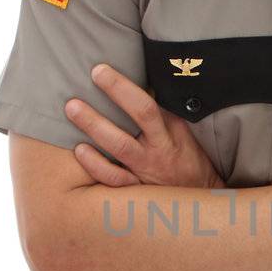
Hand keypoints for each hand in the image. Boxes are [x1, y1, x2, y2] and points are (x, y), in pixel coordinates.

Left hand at [64, 63, 226, 188]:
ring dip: (93, 126)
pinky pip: (113, 178)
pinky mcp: (135, 191)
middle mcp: (157, 151)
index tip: (100, 71)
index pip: (147, 107)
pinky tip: (79, 150)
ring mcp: (144, 172)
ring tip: (72, 109)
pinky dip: (94, 164)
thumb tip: (138, 86)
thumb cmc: (188, 161)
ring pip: (118, 147)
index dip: (122, 87)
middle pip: (133, 122)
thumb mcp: (182, 134)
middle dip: (107, 102)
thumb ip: (162, 114)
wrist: (199, 199)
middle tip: (83, 87)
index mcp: (169, 135)